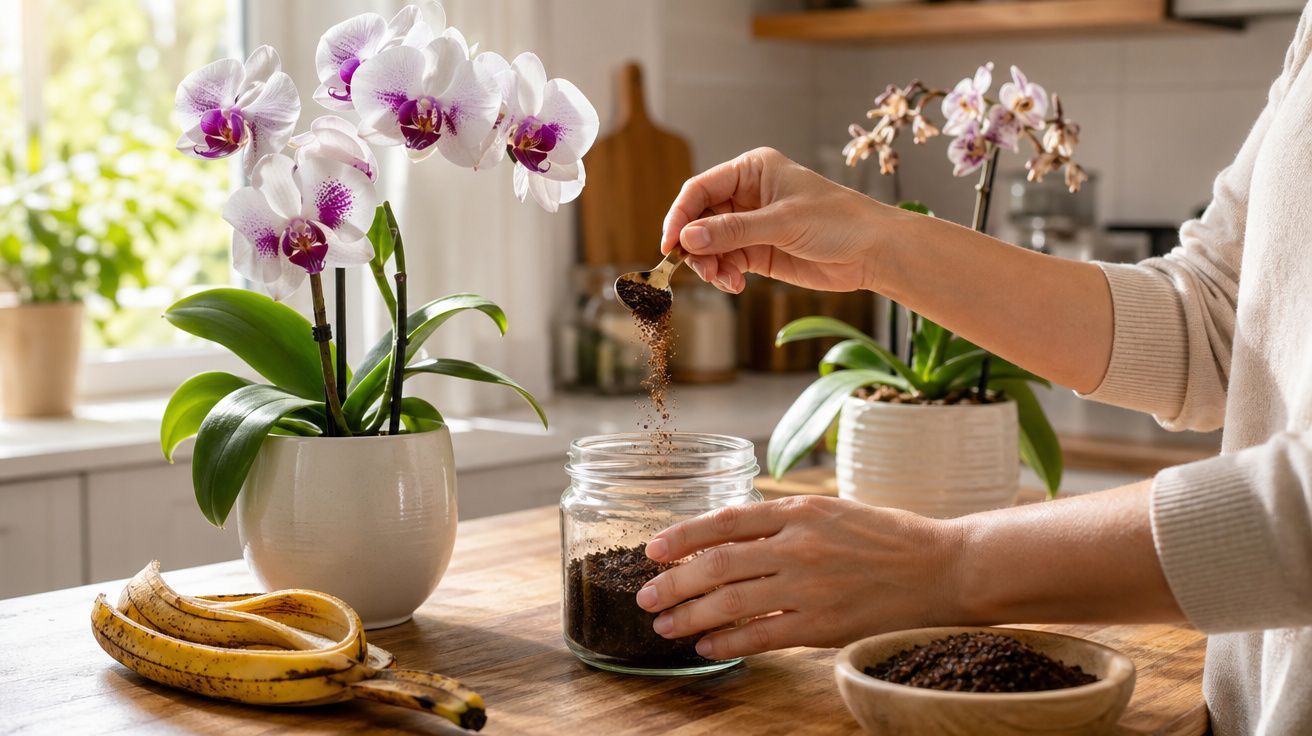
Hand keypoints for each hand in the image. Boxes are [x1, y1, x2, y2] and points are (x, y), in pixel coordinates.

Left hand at [634, 496, 961, 659]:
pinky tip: (706, 646)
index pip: (724, 521)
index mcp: (799, 510)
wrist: (944, 567)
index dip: (682, 536)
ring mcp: (809, 586)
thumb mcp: (833, 511)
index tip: (653, 549)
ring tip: (664, 625)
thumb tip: (730, 535)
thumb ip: (785, 522)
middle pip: (717, 564)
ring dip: (690, 615)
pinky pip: (762, 636)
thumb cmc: (889, 537)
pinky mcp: (823, 624)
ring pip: (731, 602)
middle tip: (645, 595)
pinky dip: (728, 642)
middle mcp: (798, 544)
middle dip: (673, 582)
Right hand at [661, 147, 903, 293]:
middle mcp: (746, 195)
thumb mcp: (782, 222)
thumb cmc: (837, 221)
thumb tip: (688, 238)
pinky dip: (724, 276)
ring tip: (723, 280)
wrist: (872, 251)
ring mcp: (751, 225)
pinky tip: (735, 285)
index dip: (680, 216)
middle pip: (700, 219)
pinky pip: (726, 263)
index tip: (670, 244)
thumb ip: (733, 231)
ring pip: (710, 245)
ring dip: (709, 265)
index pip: (700, 189)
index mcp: (751, 170)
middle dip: (695, 246)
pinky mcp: (758, 252)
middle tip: (700, 269)